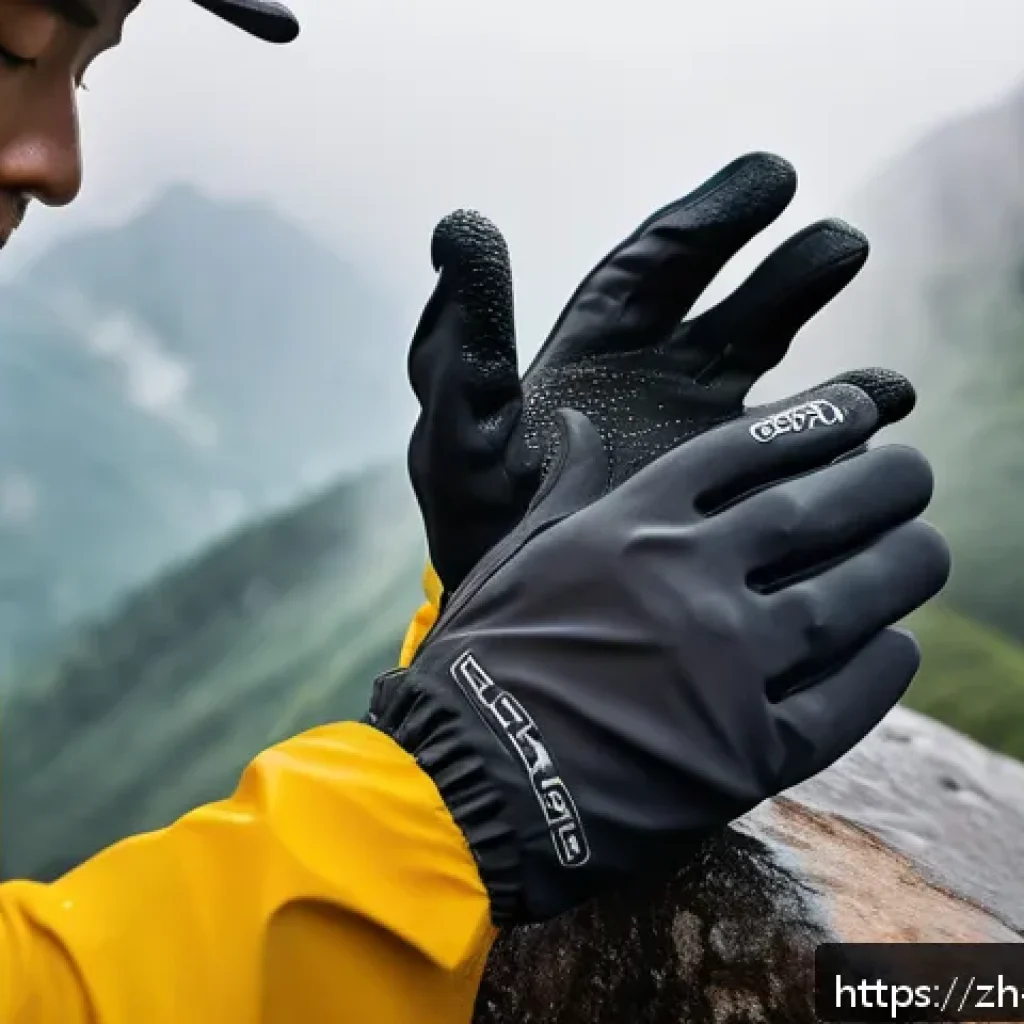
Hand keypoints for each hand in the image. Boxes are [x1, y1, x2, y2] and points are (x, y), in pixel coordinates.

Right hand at [371, 373, 950, 923]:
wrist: (470, 786)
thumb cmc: (481, 664)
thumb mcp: (512, 556)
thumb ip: (565, 487)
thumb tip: (576, 423)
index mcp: (632, 528)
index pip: (748, 451)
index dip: (818, 420)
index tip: (865, 407)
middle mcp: (691, 581)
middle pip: (819, 512)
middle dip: (885, 483)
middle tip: (914, 474)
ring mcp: (726, 667)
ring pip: (849, 599)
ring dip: (903, 566)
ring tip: (926, 549)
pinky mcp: (748, 753)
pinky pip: (842, 700)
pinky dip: (881, 668)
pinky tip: (896, 646)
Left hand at [408, 152, 871, 592]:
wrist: (519, 619)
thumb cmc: (478, 525)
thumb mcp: (460, 432)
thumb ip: (463, 340)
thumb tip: (461, 224)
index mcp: (594, 354)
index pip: (654, 269)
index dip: (710, 220)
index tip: (773, 179)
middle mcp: (658, 386)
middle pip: (733, 314)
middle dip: (786, 277)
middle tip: (843, 246)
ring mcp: (701, 443)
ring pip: (778, 384)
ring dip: (831, 374)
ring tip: (886, 384)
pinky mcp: (731, 498)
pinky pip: (797, 459)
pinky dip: (840, 438)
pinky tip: (883, 422)